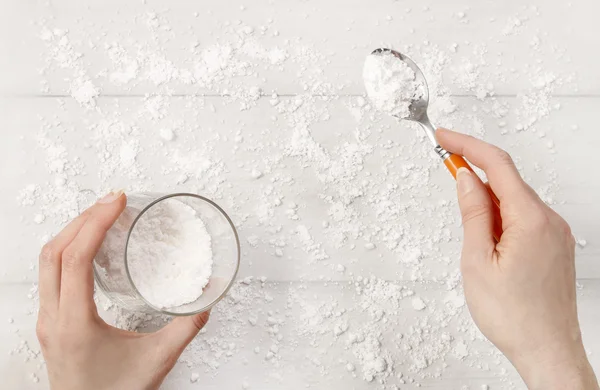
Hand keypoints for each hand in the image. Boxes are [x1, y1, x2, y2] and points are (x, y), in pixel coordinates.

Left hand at [36, 191, 209, 389]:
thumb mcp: (157, 361)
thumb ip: (185, 329)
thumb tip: (205, 301)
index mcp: (75, 324)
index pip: (74, 259)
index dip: (95, 224)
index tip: (116, 202)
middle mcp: (54, 319)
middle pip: (53, 252)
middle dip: (82, 219)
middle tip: (112, 201)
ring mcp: (48, 320)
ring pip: (46, 262)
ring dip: (71, 232)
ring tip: (100, 216)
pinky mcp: (52, 323)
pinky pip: (50, 275)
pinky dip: (67, 250)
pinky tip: (88, 247)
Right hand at [437, 129, 598, 389]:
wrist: (547, 350)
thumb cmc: (514, 315)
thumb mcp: (477, 260)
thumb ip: (473, 213)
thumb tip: (466, 179)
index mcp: (531, 219)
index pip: (497, 165)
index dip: (467, 145)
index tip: (444, 137)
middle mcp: (549, 220)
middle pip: (507, 180)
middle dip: (474, 171)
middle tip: (445, 166)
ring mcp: (556, 234)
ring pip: (515, 200)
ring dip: (486, 200)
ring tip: (468, 233)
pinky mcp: (555, 246)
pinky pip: (524, 218)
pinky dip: (500, 216)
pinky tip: (487, 238)